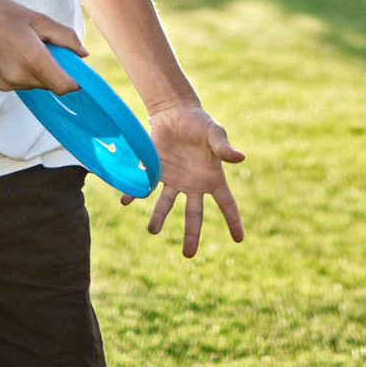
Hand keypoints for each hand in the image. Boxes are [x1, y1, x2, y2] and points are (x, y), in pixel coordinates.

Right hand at [0, 0, 82, 94]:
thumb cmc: (3, 13)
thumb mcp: (39, 20)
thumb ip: (65, 38)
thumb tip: (83, 54)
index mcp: (33, 60)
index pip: (64, 86)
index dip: (75, 81)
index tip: (75, 69)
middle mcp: (20, 77)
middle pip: (51, 85)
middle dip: (56, 70)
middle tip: (48, 47)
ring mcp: (7, 83)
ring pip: (37, 85)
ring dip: (40, 71)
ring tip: (27, 46)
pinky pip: (22, 84)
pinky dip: (26, 72)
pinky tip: (15, 53)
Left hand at [123, 104, 244, 257]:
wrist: (174, 111)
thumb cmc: (199, 122)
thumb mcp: (214, 132)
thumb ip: (224, 147)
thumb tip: (241, 158)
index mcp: (212, 178)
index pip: (226, 203)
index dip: (233, 221)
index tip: (239, 240)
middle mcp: (193, 184)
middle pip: (194, 215)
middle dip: (191, 235)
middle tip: (188, 255)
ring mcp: (173, 179)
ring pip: (166, 204)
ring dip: (159, 217)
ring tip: (153, 230)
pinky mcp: (155, 170)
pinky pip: (144, 186)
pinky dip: (133, 193)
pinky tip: (125, 200)